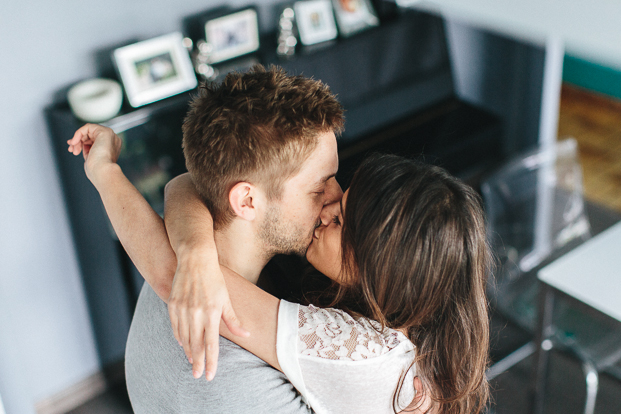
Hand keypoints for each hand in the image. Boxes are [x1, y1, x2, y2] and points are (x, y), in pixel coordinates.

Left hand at [67, 123, 121, 185]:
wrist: (102, 172)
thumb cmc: (98, 170)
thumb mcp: (91, 158)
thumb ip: (89, 150)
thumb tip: (81, 145)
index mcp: (111, 148)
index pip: (95, 141)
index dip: (82, 143)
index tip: (73, 149)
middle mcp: (113, 141)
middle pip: (91, 135)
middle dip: (78, 141)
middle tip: (71, 149)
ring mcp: (110, 136)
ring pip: (89, 131)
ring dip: (78, 139)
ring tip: (73, 149)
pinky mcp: (105, 132)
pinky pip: (88, 127)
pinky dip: (79, 133)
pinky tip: (75, 141)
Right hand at [168, 252, 248, 379]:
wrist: (195, 260)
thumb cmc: (214, 279)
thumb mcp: (226, 299)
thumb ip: (233, 320)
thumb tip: (246, 335)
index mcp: (212, 313)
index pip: (211, 344)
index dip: (211, 361)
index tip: (210, 375)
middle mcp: (196, 313)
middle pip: (196, 345)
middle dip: (198, 362)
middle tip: (198, 375)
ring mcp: (182, 309)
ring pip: (184, 338)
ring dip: (188, 351)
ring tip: (193, 362)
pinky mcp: (173, 304)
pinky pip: (175, 327)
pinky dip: (179, 337)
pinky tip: (183, 344)